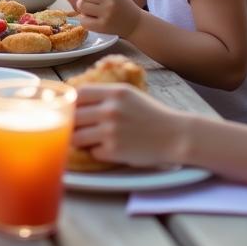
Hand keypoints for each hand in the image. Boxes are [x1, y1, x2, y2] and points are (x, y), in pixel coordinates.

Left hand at [73, 84, 188, 167]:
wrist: (176, 136)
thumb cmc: (152, 115)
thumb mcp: (129, 95)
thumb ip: (105, 95)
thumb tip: (75, 98)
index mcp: (114, 93)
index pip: (78, 93)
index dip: (71, 101)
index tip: (70, 107)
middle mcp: (111, 110)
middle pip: (73, 116)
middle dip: (71, 123)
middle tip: (76, 127)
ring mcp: (111, 131)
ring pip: (76, 136)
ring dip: (79, 140)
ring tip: (87, 140)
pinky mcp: (114, 151)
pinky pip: (92, 152)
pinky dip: (96, 152)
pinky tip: (107, 149)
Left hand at [74, 0, 141, 36]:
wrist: (135, 24)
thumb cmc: (121, 6)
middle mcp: (109, 1)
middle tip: (84, 1)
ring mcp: (106, 14)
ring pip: (82, 7)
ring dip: (81, 8)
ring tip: (87, 10)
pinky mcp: (103, 26)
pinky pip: (84, 21)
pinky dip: (84, 19)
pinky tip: (90, 18)